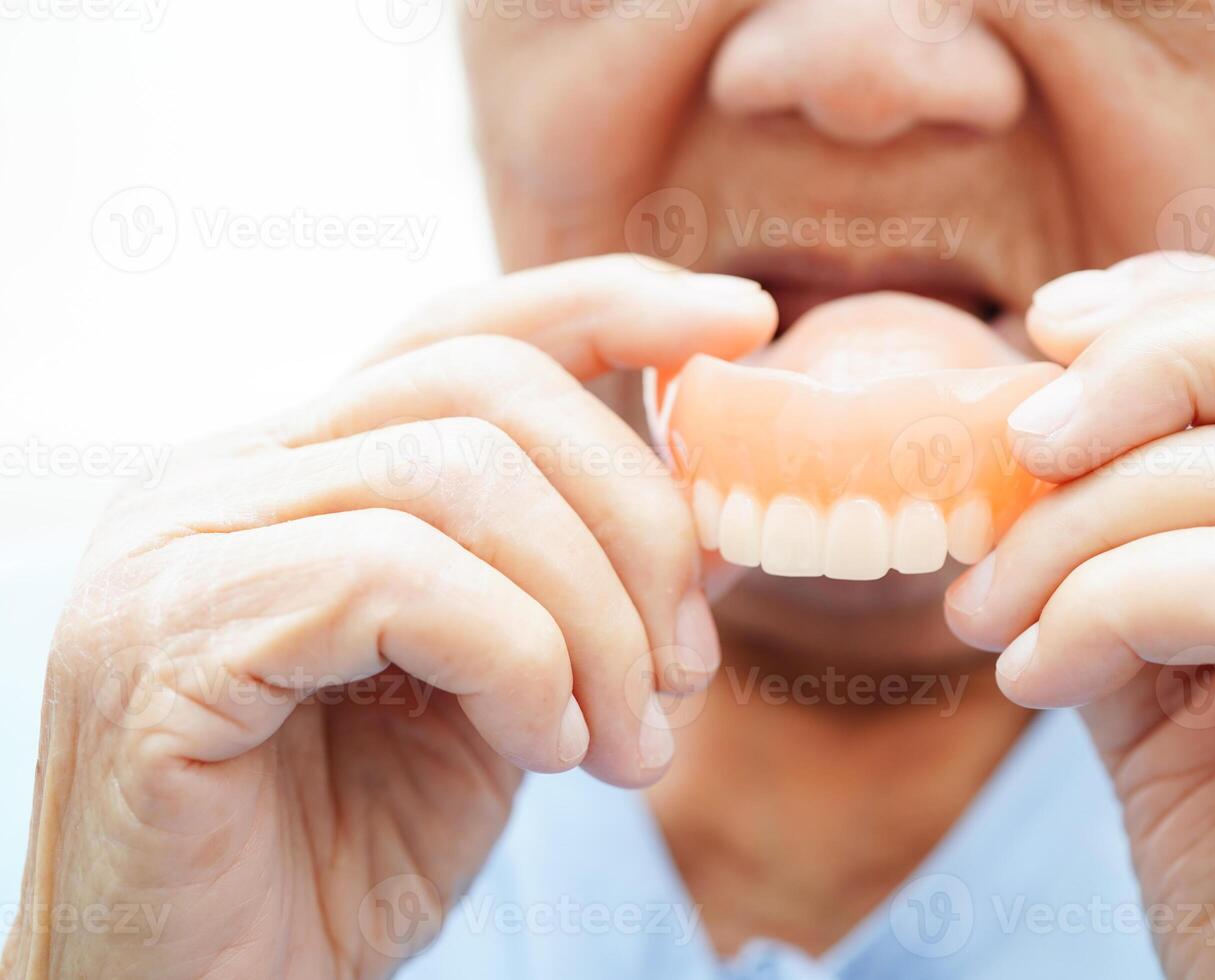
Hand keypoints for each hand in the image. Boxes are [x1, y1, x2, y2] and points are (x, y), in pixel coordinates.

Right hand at [3, 256, 775, 978]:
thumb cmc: (349, 856)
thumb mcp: (512, 700)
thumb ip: (585, 594)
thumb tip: (722, 518)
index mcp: (297, 473)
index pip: (463, 333)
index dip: (610, 307)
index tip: (742, 323)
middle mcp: (221, 478)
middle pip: (486, 387)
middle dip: (635, 517)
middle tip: (685, 667)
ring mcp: (177, 544)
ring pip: (456, 476)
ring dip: (591, 616)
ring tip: (622, 740)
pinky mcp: (161, 639)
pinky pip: (398, 578)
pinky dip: (518, 660)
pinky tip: (543, 750)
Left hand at [946, 253, 1214, 977]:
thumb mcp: (1174, 688)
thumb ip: (1134, 556)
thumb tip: (1034, 429)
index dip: (1196, 305)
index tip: (1054, 331)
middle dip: (1149, 368)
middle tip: (1011, 442)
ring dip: (1086, 527)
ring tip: (992, 616)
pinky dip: (1119, 602)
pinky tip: (1041, 676)